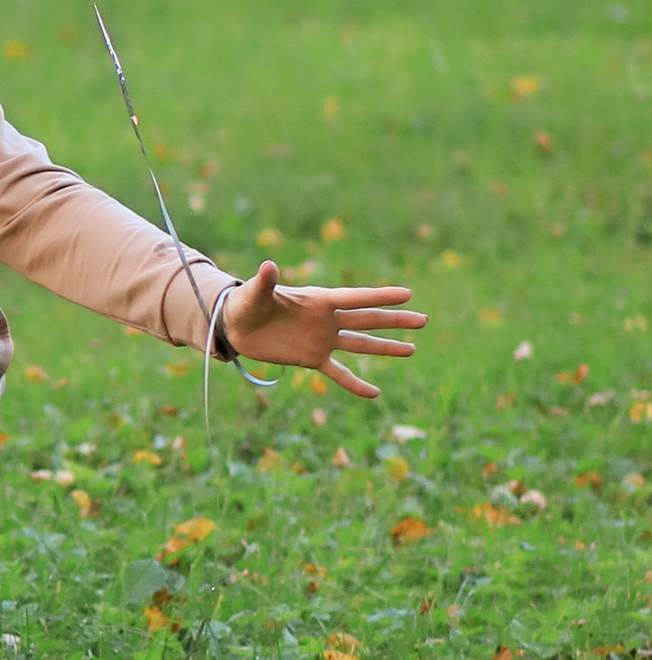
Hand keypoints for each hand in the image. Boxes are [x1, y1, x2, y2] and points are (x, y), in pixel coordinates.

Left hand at [218, 261, 424, 401]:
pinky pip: (339, 373)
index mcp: (318, 300)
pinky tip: (375, 394)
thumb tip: (267, 266)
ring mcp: (322, 339)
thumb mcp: (254, 293)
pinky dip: (356, 384)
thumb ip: (264, 282)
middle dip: (395, 320)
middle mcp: (327, 319)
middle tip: (423, 320)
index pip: (356, 298)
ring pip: (361, 344)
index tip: (407, 294)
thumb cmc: (246, 303)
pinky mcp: (312, 358)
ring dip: (386, 347)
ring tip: (412, 349)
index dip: (380, 296)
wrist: (236, 326)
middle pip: (367, 320)